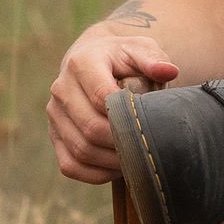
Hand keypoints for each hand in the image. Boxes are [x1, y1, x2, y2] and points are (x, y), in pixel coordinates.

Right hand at [48, 17, 179, 182]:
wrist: (93, 59)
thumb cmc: (122, 57)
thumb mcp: (139, 49)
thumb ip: (153, 59)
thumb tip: (169, 71)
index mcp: (81, 63)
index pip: (101, 97)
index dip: (126, 116)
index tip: (148, 123)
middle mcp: (61, 88)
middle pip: (91, 127)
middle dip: (122, 142)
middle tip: (146, 148)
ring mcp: (55, 115)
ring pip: (80, 149)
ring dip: (111, 162)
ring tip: (136, 160)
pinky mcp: (54, 136)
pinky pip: (70, 165)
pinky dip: (95, 174)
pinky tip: (117, 169)